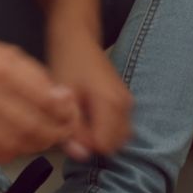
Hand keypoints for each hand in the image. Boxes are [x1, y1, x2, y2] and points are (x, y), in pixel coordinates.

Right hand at [0, 35, 78, 163]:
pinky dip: (13, 153)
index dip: (65, 113)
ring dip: (37, 146)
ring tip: (43, 138)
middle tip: (62, 131)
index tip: (70, 114)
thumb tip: (63, 98)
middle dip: (56, 134)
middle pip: (34, 127)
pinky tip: (18, 143)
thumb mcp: (7, 54)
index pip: (46, 100)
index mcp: (4, 70)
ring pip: (17, 145)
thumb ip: (36, 75)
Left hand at [47, 28, 132, 157]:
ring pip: (119, 137)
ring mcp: (128, 102)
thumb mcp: (64, 96)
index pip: (104, 145)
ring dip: (100, 136)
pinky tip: (88, 115)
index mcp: (111, 104)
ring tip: (80, 120)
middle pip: (115, 144)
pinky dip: (105, 129)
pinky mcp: (125, 101)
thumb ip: (72, 128)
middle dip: (93, 143)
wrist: (77, 37)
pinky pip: (119, 127)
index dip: (84, 144)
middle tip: (73, 126)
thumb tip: (81, 155)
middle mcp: (125, 105)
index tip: (69, 129)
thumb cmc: (67, 62)